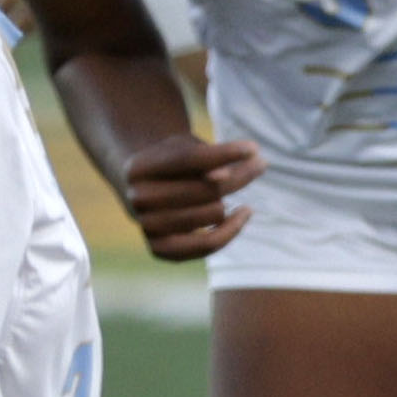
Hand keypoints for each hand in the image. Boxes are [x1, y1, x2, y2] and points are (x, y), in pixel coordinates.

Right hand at [117, 132, 263, 260]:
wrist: (148, 190)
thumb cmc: (176, 164)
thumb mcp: (188, 149)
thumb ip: (207, 158)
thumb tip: (221, 177)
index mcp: (139, 167)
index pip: (189, 159)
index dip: (224, 153)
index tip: (253, 147)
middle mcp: (137, 198)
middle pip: (207, 188)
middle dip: (239, 175)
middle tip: (258, 164)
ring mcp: (146, 226)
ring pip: (213, 213)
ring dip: (230, 201)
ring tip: (228, 192)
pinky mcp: (160, 249)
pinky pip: (208, 244)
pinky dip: (231, 230)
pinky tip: (243, 213)